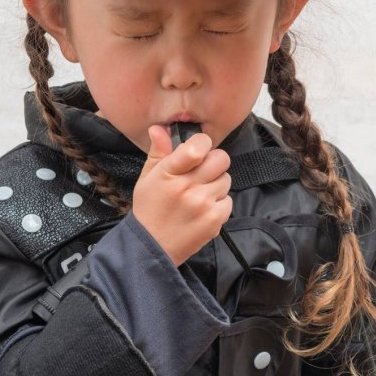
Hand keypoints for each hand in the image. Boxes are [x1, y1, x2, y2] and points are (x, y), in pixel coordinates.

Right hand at [131, 124, 232, 265]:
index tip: (199, 150)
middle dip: (214, 162)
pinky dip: (219, 203)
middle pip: (221, 159)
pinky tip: (203, 209)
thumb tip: (160, 128)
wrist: (152, 247)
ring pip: (226, 179)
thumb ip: (158, 152)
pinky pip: (228, 200)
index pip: (197, 147)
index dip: (203, 144)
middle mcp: (187, 187)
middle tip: (202, 172)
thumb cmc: (150, 209)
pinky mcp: (215, 220)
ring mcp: (203, 204)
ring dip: (216, 184)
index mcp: (168, 173)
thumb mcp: (147, 178)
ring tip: (199, 194)